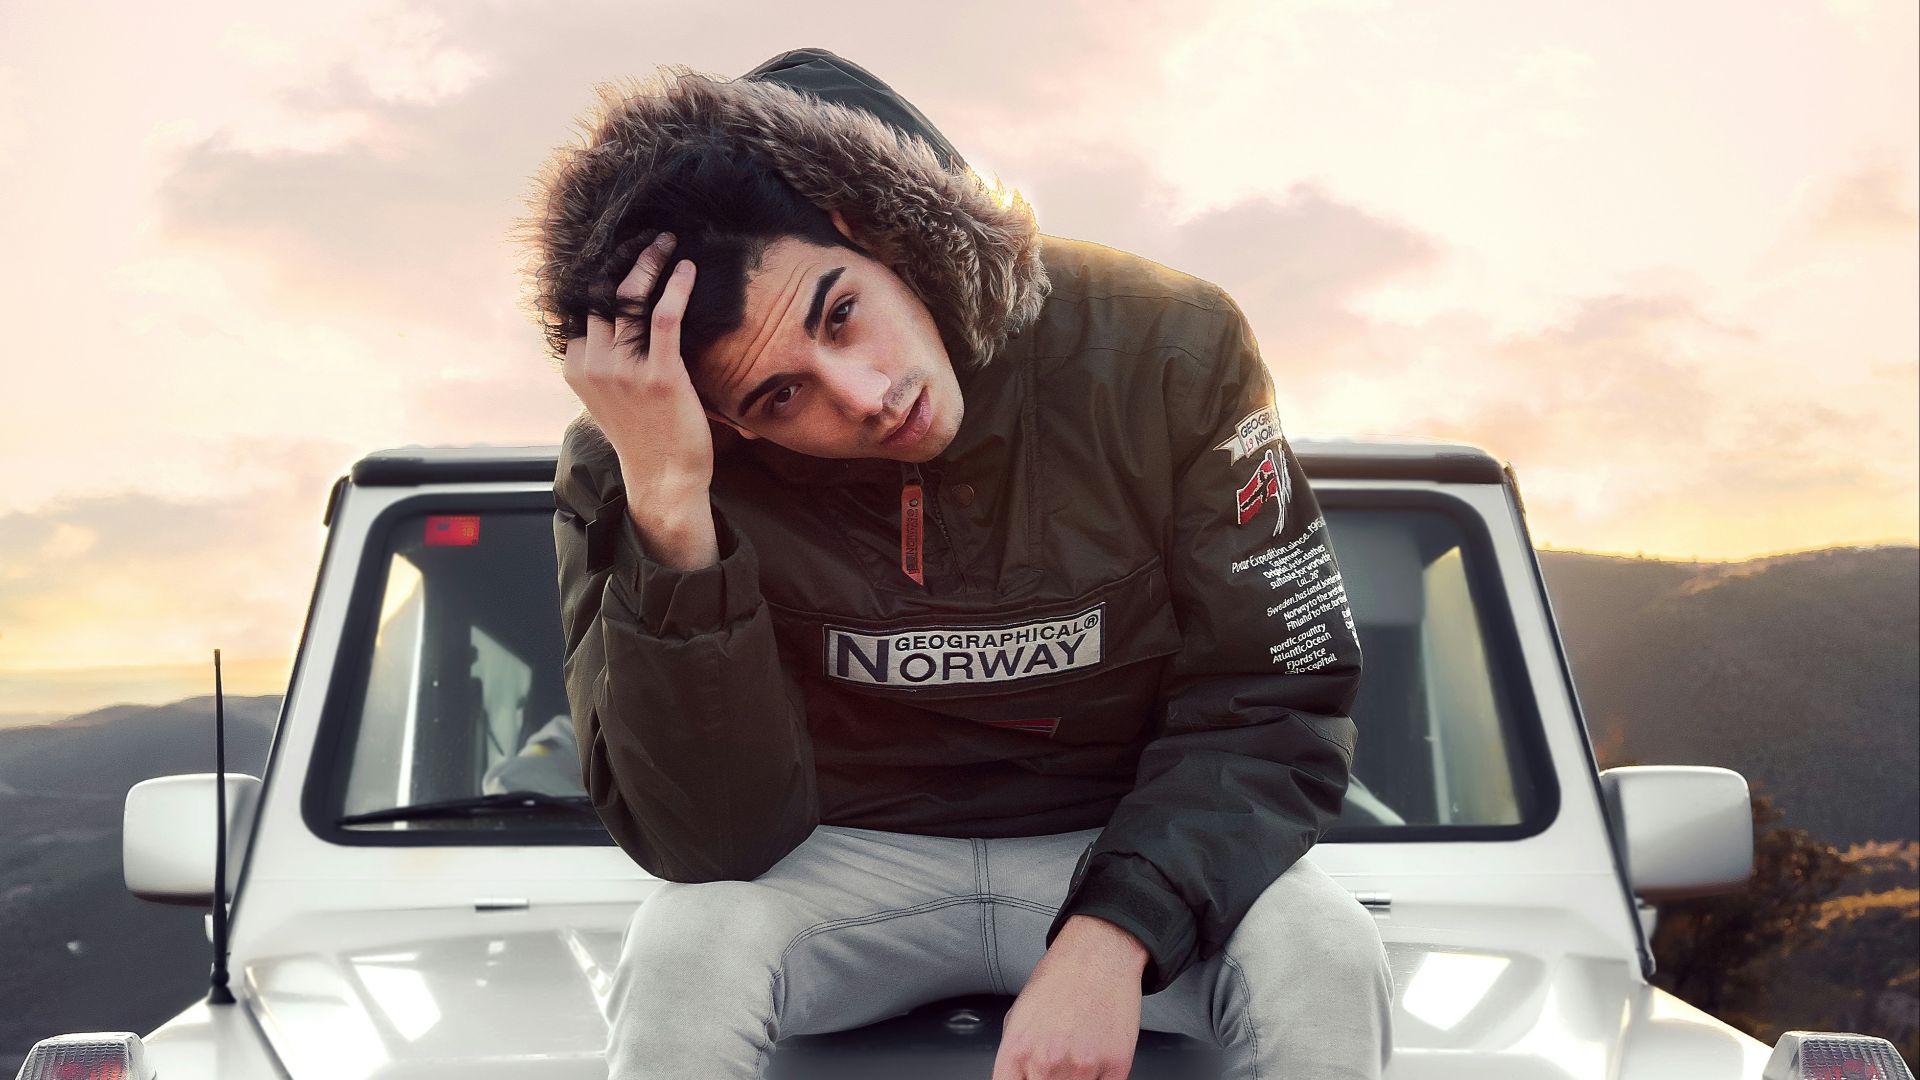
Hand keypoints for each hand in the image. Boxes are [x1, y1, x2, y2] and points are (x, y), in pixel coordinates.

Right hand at [562, 233, 716, 568]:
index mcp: (577, 366)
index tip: (622, 255)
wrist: (664, 479)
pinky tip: (686, 268)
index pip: (585, 307)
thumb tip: (612, 330)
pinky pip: (665, 316)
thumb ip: (604, 362)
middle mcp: (594, 363)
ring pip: (630, 297)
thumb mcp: (608, 396)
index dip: (604, 278)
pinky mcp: (660, 375)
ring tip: (666, 241)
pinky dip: (676, 286)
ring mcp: (624, 369)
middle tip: (647, 238)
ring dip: (648, 262)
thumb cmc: (645, 437)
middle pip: (603, 294)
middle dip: (624, 259)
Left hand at [992, 916, 1144, 1079]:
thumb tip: (1019, 1078)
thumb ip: (1016, 1056)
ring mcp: (1082, 1067)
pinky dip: (1099, 1077)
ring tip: (1076, 1055)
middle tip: (1055, 1066)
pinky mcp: (1115, 1066)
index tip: (1031, 1078)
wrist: (1099, 955)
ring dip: (1075, 1078)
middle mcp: (1047, 1063)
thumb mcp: (1018, 1015)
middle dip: (1047, 1079)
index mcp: (1017, 1050)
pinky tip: (1096, 1057)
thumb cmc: (1060, 978)